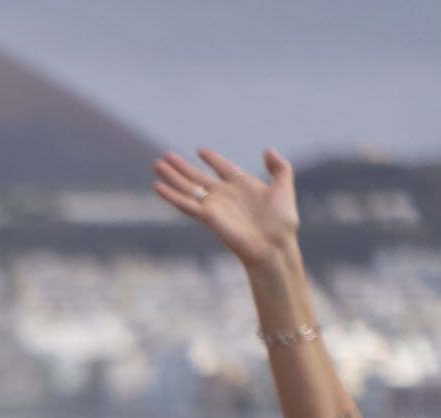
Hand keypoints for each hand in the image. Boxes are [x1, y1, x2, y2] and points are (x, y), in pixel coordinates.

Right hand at [150, 148, 300, 268]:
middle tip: (165, 156)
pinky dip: (170, 196)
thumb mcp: (284, 187)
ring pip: (187, 188)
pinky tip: (158, 186)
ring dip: (171, 176)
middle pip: (197, 177)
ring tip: (156, 164)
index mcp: (243, 185)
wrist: (273, 244)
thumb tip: (267, 149)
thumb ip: (279, 167)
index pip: (222, 168)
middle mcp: (225, 195)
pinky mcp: (207, 217)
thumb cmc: (282, 221)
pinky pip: (185, 204)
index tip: (200, 150)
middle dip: (181, 167)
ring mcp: (214, 206)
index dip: (212, 159)